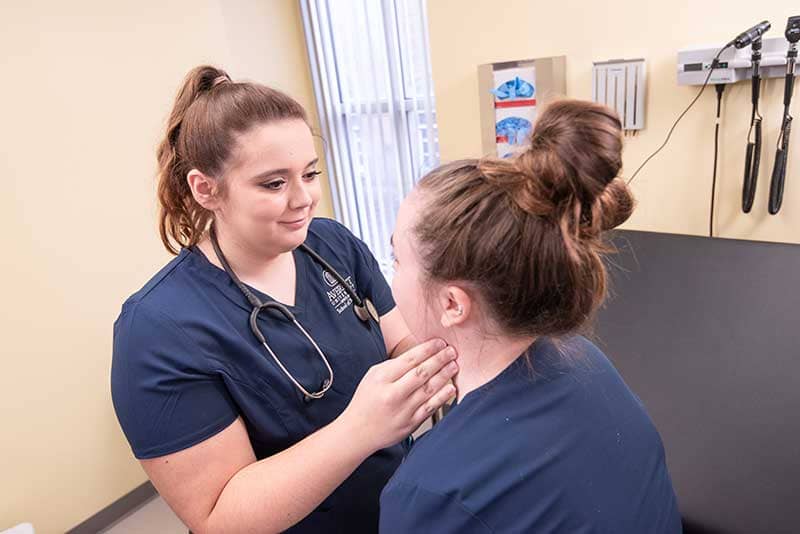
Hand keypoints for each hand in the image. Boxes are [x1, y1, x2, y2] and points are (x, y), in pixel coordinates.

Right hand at [340, 339, 457, 452]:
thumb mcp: (373, 376)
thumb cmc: (366, 402)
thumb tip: (419, 354)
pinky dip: (443, 396)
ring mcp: (403, 410)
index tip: (439, 343)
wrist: (359, 431)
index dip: (427, 349)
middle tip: (451, 351)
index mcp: (382, 378)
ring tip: (454, 365)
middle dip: (440, 359)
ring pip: (429, 389)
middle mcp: (393, 394)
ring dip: (444, 375)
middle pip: (422, 372)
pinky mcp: (410, 423)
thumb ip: (394, 365)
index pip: (409, 359)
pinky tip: (450, 388)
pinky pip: (431, 407)